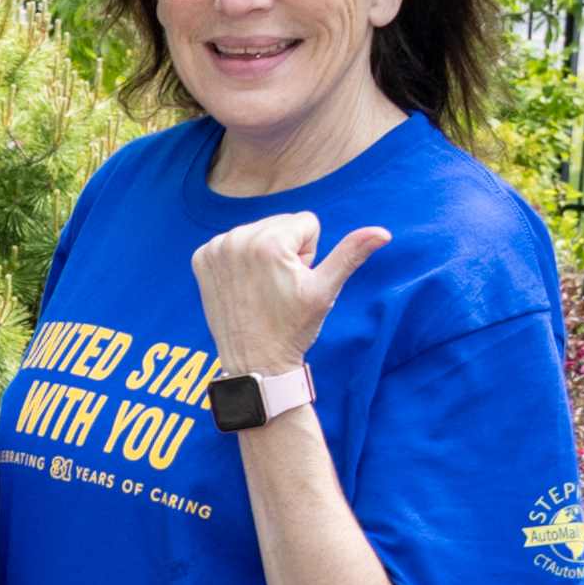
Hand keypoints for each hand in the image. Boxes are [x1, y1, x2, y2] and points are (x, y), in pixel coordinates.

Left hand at [190, 209, 387, 376]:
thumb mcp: (324, 291)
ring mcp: (215, 249)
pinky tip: (243, 286)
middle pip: (281, 223)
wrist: (254, 362)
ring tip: (262, 288)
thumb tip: (382, 233)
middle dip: (287, 250)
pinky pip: (233, 242)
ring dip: (265, 254)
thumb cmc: (292, 329)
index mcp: (268, 243)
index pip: (306, 222)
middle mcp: (237, 239)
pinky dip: (240, 260)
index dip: (309, 253)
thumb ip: (350, 254)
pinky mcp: (201, 259)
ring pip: (258, 231)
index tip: (296, 280)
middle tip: (279, 287)